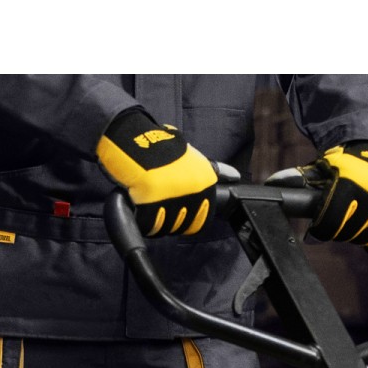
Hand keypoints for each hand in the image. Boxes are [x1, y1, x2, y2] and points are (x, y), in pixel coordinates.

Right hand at [97, 107, 217, 236]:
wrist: (132, 138)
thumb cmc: (160, 149)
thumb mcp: (193, 157)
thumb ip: (214, 170)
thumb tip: (235, 176)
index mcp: (205, 182)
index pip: (201, 221)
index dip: (186, 220)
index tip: (174, 209)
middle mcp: (193, 192)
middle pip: (181, 226)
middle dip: (168, 219)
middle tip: (156, 201)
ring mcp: (173, 199)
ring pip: (164, 229)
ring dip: (154, 220)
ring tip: (146, 199)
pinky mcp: (151, 204)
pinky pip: (148, 226)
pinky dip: (141, 220)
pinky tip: (138, 202)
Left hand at [300, 141, 367, 253]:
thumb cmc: (348, 165)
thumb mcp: (325, 167)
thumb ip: (302, 178)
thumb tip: (276, 183)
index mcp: (349, 185)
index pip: (328, 226)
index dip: (321, 229)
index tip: (320, 226)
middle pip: (345, 234)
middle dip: (340, 228)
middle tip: (343, 214)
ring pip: (364, 239)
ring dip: (358, 233)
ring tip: (359, 214)